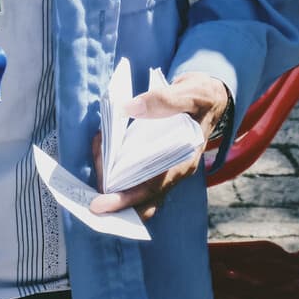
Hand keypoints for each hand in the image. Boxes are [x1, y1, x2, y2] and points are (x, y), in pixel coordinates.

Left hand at [88, 72, 231, 220]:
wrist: (209, 97)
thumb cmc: (202, 97)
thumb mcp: (190, 93)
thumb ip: (165, 100)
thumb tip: (130, 108)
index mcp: (184, 162)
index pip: (152, 189)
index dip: (124, 200)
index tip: (98, 205)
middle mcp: (174, 172)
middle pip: (140, 199)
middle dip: (111, 196)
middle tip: (89, 181)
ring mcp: (165, 170)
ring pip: (134, 189)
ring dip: (110, 179)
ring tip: (98, 150)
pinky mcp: (156, 163)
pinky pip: (133, 175)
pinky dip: (114, 167)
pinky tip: (104, 147)